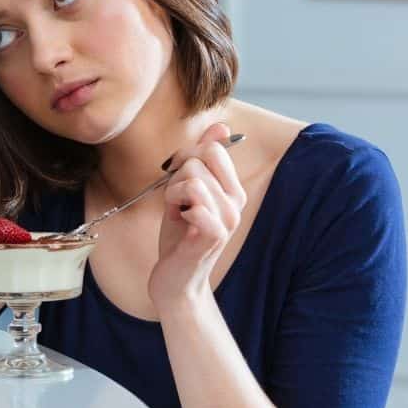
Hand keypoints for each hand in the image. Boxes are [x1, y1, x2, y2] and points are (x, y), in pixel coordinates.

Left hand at [148, 122, 247, 312]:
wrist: (175, 281)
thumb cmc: (179, 237)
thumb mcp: (187, 193)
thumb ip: (201, 160)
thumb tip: (221, 126)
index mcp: (232, 189)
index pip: (214, 147)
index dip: (186, 156)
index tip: (176, 178)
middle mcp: (235, 202)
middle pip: (201, 158)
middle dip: (177, 174)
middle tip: (175, 199)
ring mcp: (227, 219)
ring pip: (193, 179)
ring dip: (172, 193)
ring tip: (176, 211)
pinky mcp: (213, 235)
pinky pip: (195, 203)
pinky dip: (176, 207)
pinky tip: (179, 222)